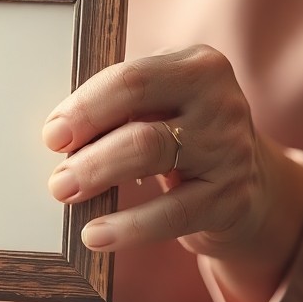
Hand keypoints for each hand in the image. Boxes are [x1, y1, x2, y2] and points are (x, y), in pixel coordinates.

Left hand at [42, 44, 302, 301]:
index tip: (52, 134)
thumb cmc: (184, 132)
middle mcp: (221, 103)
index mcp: (199, 66)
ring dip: (99, 176)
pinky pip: (172, 214)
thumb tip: (58, 132)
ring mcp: (230, 151)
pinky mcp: (232, 200)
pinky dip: (128, 227)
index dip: (86, 107)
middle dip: (88, 149)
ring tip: (64, 193)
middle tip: (55, 175)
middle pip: (141, 122)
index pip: (133, 79)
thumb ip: (121, 105)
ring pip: (152, 158)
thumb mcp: (163, 105)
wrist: (250, 183)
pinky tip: (94, 235)